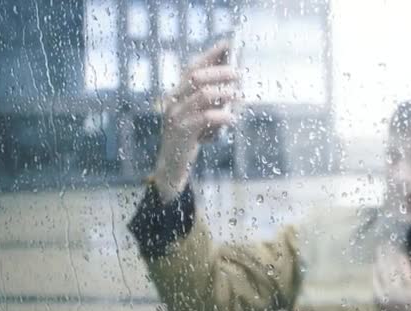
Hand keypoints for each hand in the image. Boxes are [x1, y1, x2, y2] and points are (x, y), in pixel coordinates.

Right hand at [154, 41, 239, 200]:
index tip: (229, 43)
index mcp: (176, 94)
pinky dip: (223, 116)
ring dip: (226, 93)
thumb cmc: (190, 140)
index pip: (192, 67)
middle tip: (240, 74)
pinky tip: (232, 120)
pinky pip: (206, 117)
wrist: (171, 168)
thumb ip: (211, 101)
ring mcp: (176, 116)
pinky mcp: (182, 132)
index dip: (210, 54)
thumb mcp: (199, 117)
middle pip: (198, 76)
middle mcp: (173, 101)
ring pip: (204, 94)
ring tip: (239, 97)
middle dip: (222, 72)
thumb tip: (235, 84)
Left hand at [373, 245, 410, 310]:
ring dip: (379, 262)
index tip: (396, 244)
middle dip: (385, 254)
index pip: (402, 264)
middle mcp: (399, 290)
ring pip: (381, 275)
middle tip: (383, 244)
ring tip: (378, 253)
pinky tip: (375, 270)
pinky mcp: (384, 303)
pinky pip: (376, 287)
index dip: (397, 253)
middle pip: (388, 267)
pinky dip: (375, 276)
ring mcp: (389, 297)